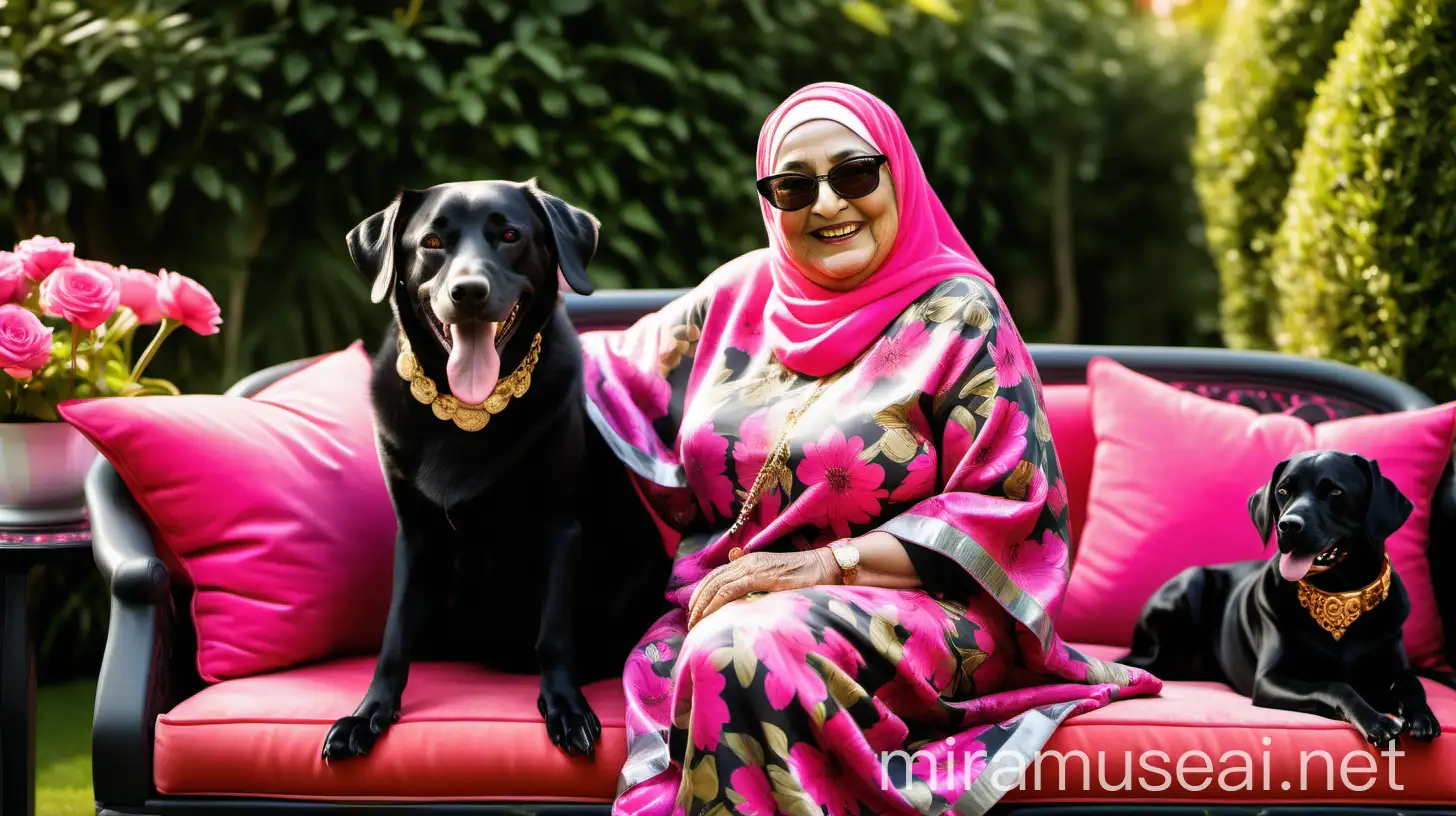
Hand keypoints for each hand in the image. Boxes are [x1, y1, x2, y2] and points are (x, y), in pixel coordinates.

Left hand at [687, 547, 839, 629]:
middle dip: (697, 602)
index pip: (715, 576)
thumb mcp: (774, 580)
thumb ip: (756, 585)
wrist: (824, 567)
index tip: (694, 612)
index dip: (701, 593)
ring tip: (695, 624)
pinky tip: (709, 616)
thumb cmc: (803, 577)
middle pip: (711, 581)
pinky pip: (730, 590)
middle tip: (689, 622)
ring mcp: (752, 567)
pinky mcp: (759, 576)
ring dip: (702, 606)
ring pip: (716, 585)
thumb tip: (739, 597)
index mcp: (747, 561)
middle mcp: (745, 561)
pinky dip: (715, 603)